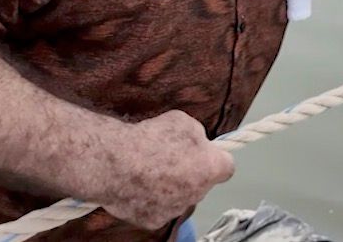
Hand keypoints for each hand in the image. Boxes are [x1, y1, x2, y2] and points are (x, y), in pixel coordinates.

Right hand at [96, 111, 234, 229]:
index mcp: (211, 168)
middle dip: (190, 173)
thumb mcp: (184, 122)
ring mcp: (175, 210)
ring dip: (170, 187)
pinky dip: (150, 199)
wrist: (116, 163)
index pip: (227, 167)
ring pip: (179, 198)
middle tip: (169, 159)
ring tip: (149, 170)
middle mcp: (197, 194)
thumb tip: (198, 142)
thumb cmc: (151, 138)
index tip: (205, 153)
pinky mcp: (153, 221)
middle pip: (200, 183)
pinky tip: (137, 185)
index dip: (216, 159)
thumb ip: (197, 135)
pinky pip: (157, 209)